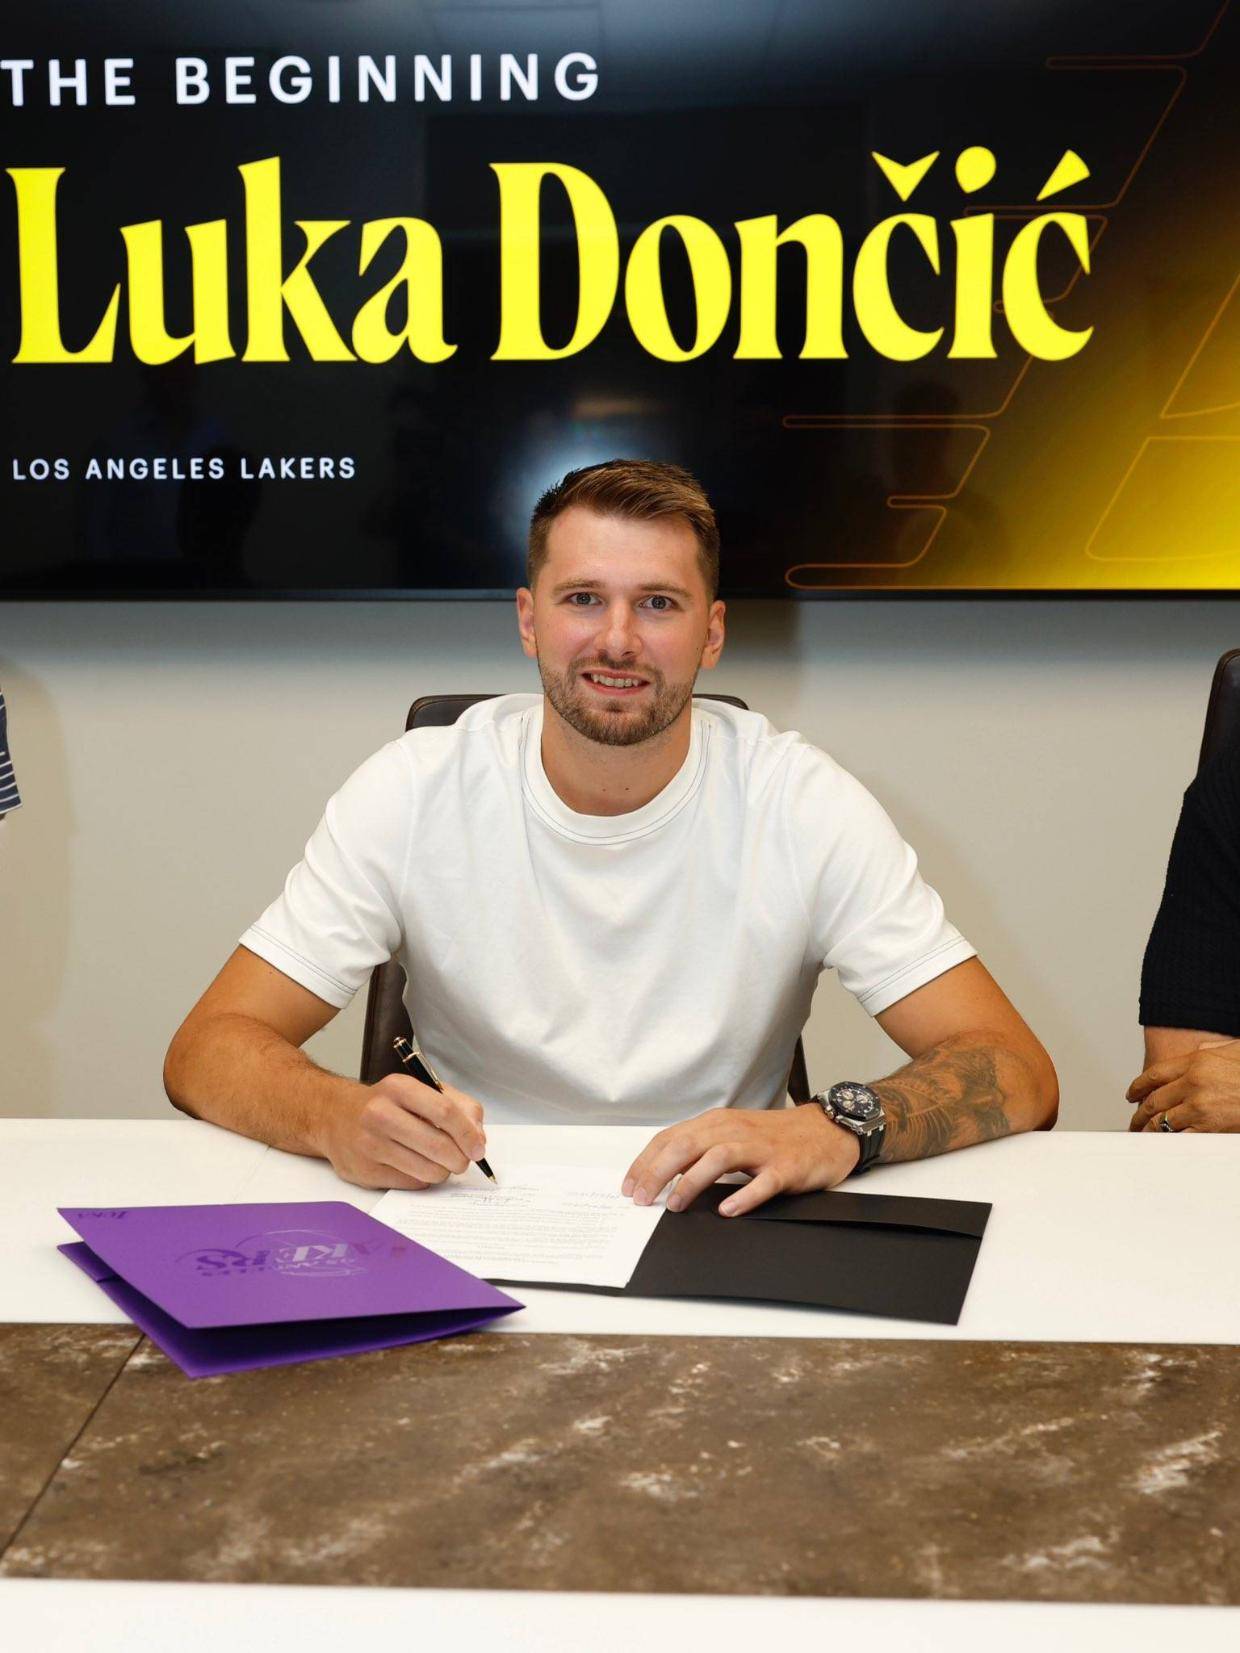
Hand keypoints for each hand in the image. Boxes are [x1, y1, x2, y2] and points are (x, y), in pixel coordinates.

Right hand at [320, 1073, 486, 1188]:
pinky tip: (413, 1165)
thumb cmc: (387, 1104)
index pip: (445, 1112)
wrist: (335, 1117)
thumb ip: (459, 1107)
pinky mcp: (365, 1171)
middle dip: (460, 1159)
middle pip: (438, 1145)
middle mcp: (380, 1114)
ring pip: (428, 1170)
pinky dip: (422, 1178)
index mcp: (399, 1088)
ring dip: (442, 1171)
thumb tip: (478, 1139)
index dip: (468, 1134)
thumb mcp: (421, 1091)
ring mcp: (370, 1144)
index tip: (478, 1148)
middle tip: (463, 1161)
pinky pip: (411, 1183)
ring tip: (437, 1162)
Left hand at [621, 1105, 860, 1217]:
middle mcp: (735, 1131)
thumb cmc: (775, 1137)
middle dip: (658, 1172)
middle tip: (642, 1199)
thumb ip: (701, 1149)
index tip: (629, 1186)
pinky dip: (744, 1196)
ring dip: (692, 1182)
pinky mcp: (786, 1167)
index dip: (645, 1162)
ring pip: (718, 1158)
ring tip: (675, 1205)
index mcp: (717, 1123)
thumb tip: (661, 1174)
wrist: (827, 1131)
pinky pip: (763, 1182)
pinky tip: (728, 1210)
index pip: (671, 1138)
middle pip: (687, 1145)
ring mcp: (761, 1149)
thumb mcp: (732, 1135)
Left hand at [1126, 1040, 1239, 1132]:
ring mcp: (1200, 1107)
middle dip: (1139, 1113)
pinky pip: (1182, 1137)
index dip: (1138, 1086)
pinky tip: (1164, 1145)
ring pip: (1162, 1122)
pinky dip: (1170, 1142)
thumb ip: (1209, 1052)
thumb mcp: (1233, 1050)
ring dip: (1149, 1131)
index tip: (1132, 1095)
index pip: (1154, 1075)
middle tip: (1134, 1120)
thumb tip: (1196, 1053)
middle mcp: (1193, 1083)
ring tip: (1144, 1136)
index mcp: (1196, 1062)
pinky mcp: (1211, 1128)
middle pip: (1154, 1101)